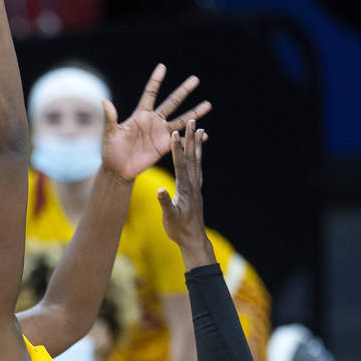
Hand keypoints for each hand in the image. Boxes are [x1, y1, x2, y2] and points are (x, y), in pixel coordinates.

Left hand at [100, 65, 210, 182]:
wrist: (118, 169)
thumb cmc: (111, 150)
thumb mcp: (109, 133)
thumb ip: (110, 117)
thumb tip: (103, 100)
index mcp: (140, 114)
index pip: (150, 93)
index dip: (156, 80)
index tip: (162, 67)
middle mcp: (153, 121)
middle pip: (172, 102)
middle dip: (183, 91)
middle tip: (195, 79)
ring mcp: (161, 133)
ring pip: (182, 119)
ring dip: (195, 113)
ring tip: (208, 104)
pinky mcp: (165, 146)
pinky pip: (182, 139)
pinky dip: (192, 136)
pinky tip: (203, 134)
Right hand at [157, 119, 206, 247]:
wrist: (193, 239)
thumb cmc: (178, 229)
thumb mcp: (169, 216)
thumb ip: (165, 202)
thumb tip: (160, 190)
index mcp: (185, 188)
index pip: (181, 164)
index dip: (178, 148)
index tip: (175, 132)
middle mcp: (193, 184)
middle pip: (192, 157)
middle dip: (192, 139)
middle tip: (193, 121)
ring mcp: (196, 187)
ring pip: (197, 161)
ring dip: (197, 144)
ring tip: (200, 129)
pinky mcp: (196, 190)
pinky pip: (198, 168)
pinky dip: (198, 157)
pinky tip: (197, 152)